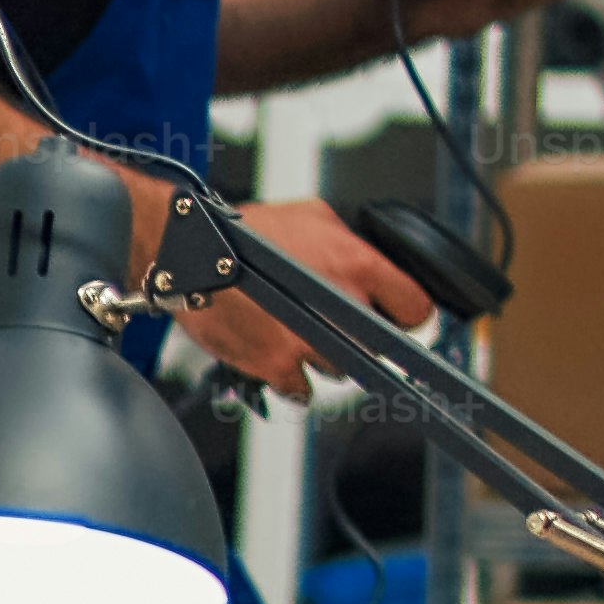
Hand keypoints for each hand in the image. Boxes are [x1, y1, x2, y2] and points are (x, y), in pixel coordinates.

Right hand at [172, 196, 438, 397]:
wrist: (188, 253)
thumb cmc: (243, 232)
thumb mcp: (312, 214)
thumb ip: (348, 241)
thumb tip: (363, 258)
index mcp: (357, 266)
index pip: (415, 310)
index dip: (406, 314)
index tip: (397, 317)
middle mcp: (340, 308)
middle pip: (378, 345)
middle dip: (362, 334)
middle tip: (337, 319)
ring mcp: (308, 342)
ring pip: (341, 369)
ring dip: (327, 356)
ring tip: (300, 332)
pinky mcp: (275, 366)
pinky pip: (302, 389)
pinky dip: (295, 380)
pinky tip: (283, 356)